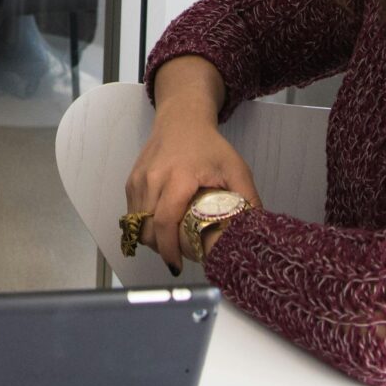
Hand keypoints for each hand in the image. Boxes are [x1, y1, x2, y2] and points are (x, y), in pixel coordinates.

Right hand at [127, 61, 262, 271]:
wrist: (182, 119)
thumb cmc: (210, 146)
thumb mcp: (236, 168)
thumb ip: (247, 199)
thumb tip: (254, 233)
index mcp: (179, 177)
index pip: (165, 222)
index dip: (169, 249)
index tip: (178, 266)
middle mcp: (153, 179)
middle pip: (148, 228)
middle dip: (162, 249)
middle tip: (179, 256)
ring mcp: (138, 180)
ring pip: (137, 223)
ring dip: (151, 239)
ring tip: (171, 242)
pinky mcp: (131, 181)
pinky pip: (132, 213)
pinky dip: (144, 225)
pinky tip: (160, 227)